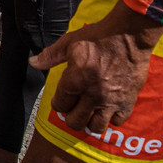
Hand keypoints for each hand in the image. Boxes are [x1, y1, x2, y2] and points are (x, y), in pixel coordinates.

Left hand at [30, 3, 162, 133]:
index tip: (62, 98)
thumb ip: (50, 56)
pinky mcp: (127, 101)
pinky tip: (108, 106)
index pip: (60, 105)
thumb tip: (33, 63)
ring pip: (96, 127)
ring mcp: (111, 101)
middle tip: (74, 107)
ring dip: (90, 120)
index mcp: (75, 81)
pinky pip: (117, 120)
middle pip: (75, 122)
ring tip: (90, 111)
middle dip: (71, 116)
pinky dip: (111, 117)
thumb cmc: (98, 37)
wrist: (129, 36)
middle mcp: (92, 95)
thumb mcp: (69, 43)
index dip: (58, 102)